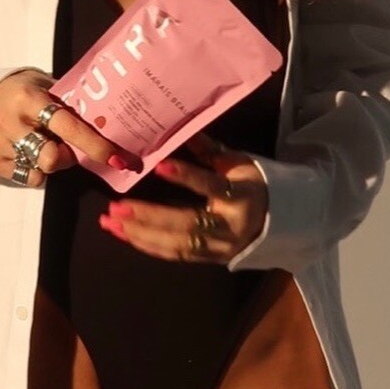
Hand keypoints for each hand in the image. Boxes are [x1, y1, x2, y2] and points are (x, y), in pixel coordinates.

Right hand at [0, 68, 137, 187]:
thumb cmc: (24, 91)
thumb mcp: (46, 86)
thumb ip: (68, 103)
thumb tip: (107, 122)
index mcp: (30, 98)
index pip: (67, 125)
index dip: (93, 143)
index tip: (116, 157)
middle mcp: (12, 121)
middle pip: (52, 156)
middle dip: (69, 156)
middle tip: (70, 146)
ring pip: (41, 169)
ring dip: (53, 162)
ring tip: (47, 146)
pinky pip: (27, 177)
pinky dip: (36, 170)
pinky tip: (30, 152)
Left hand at [98, 130, 268, 263]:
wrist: (279, 220)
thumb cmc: (253, 183)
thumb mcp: (237, 162)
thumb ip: (208, 150)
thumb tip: (183, 128)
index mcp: (240, 194)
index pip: (210, 185)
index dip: (186, 176)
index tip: (159, 166)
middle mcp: (229, 226)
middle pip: (186, 224)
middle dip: (148, 217)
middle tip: (115, 208)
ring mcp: (219, 248)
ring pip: (177, 245)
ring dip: (140, 235)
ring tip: (110, 223)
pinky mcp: (209, 260)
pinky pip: (176, 255)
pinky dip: (148, 245)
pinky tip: (125, 235)